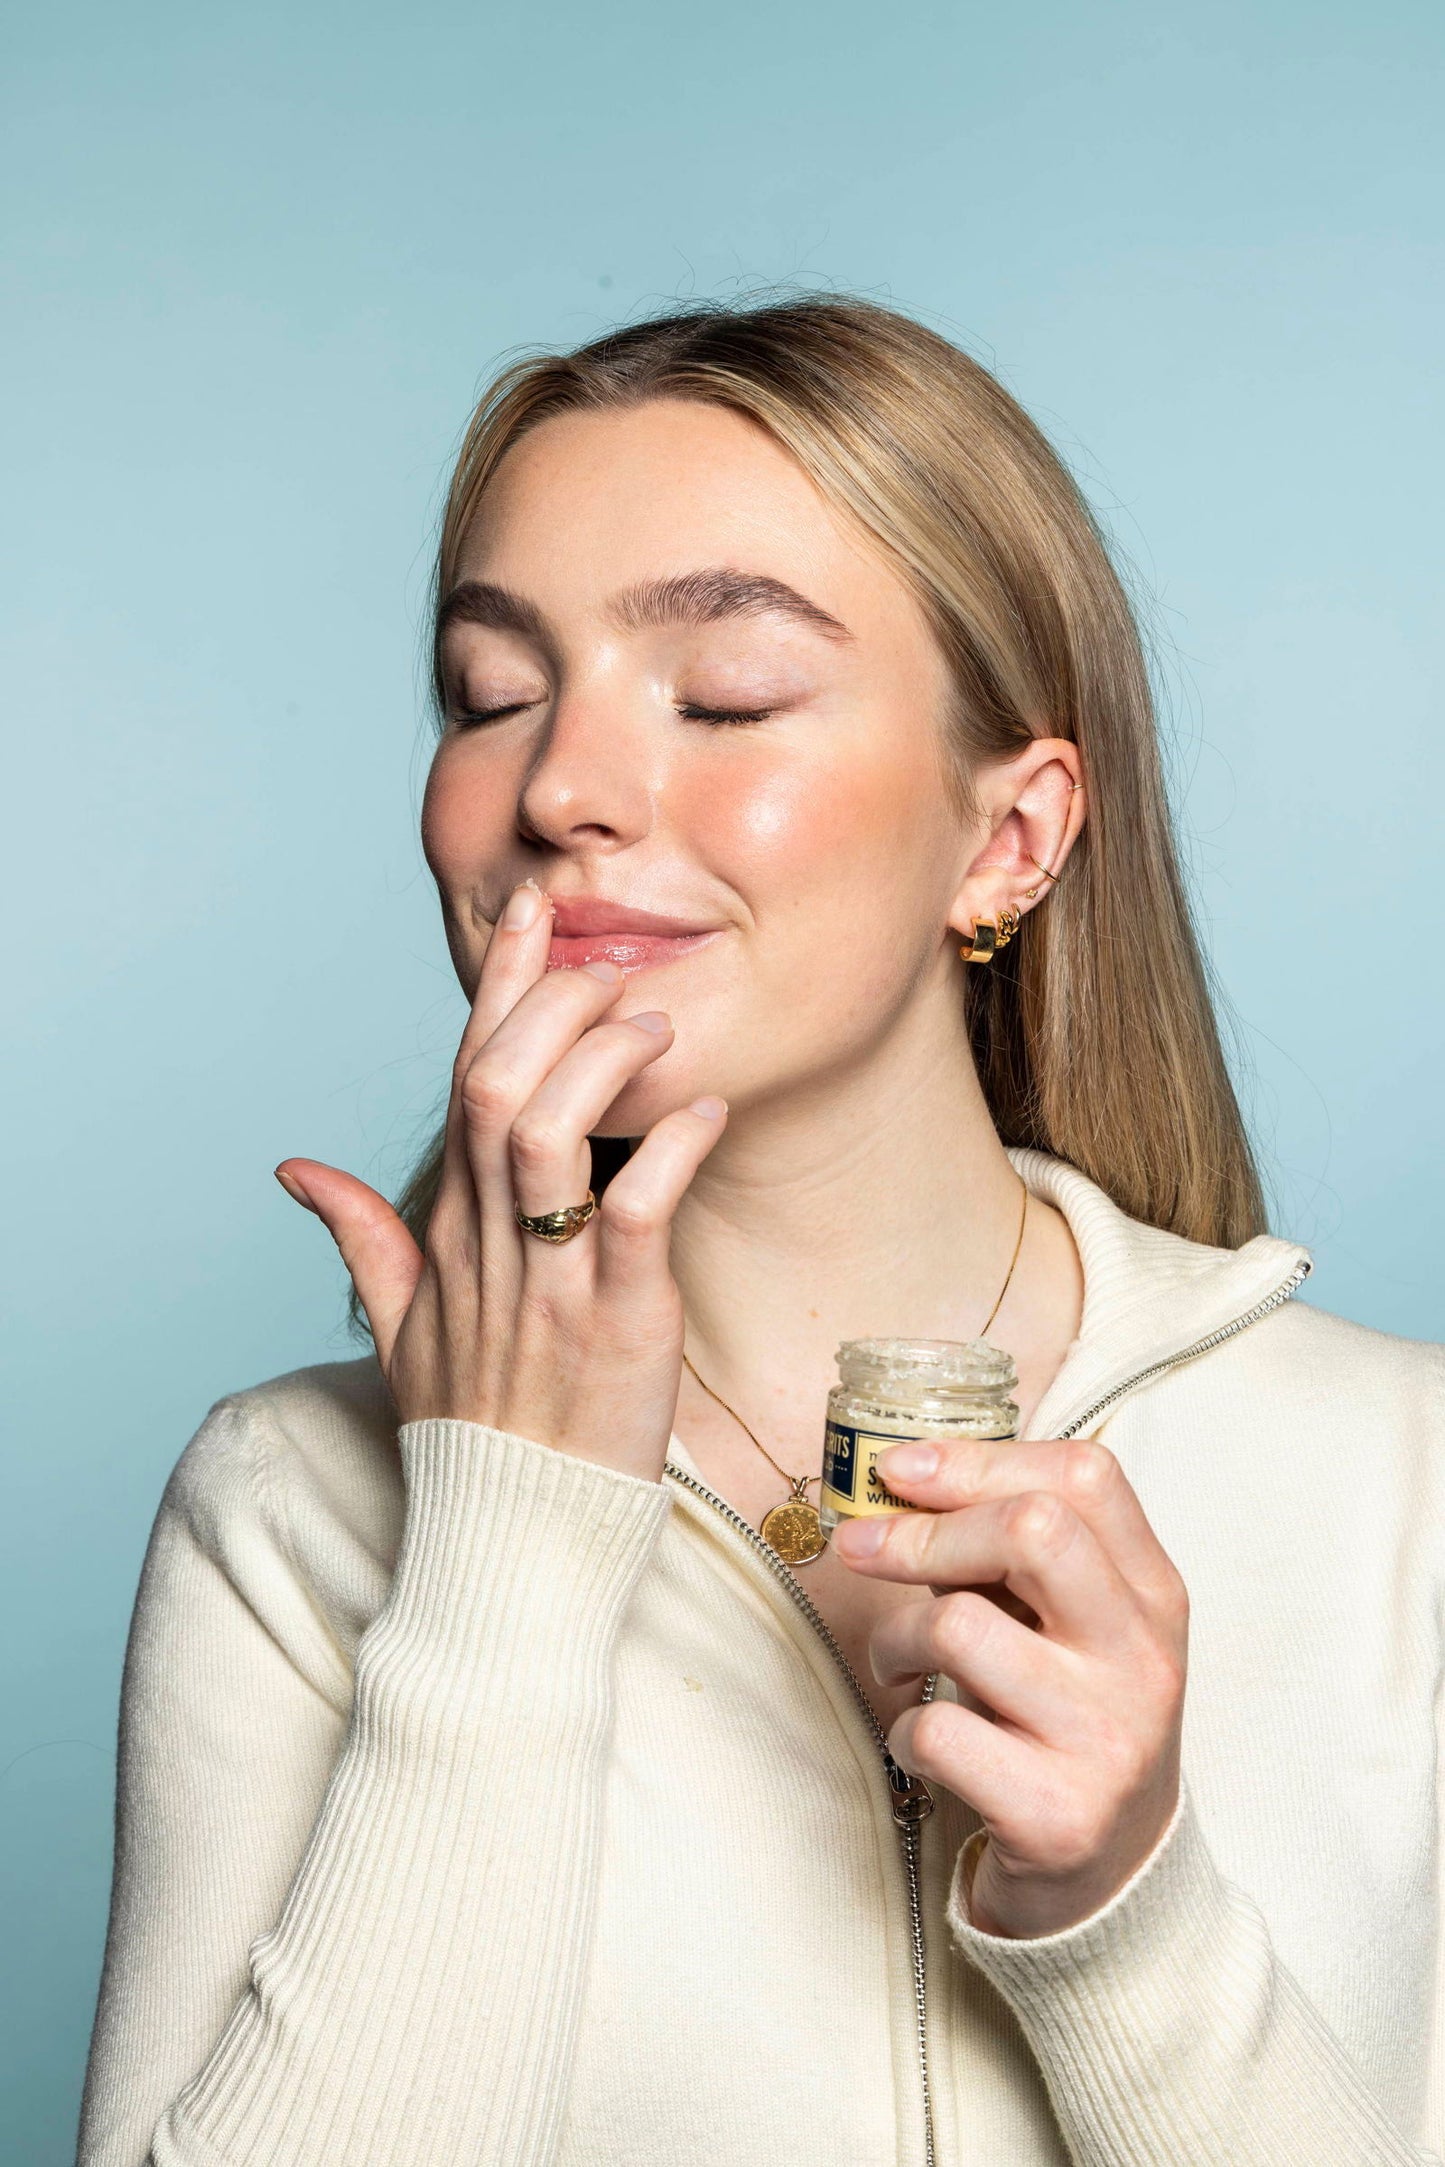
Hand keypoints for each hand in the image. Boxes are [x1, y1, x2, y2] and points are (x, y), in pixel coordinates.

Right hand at [272, 878, 728, 1480]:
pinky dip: (671, 1155)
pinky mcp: (620, 1326)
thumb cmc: (470, 1426)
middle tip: (608, 962)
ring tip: (655, 1027)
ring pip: (549, 1135)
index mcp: (450, 1226)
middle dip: (548, 1001)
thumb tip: (296, 1168)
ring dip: (601, 1064)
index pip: (466, 1075)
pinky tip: (706, 1116)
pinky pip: (638, 1218)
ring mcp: (552, 1283)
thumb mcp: (402, 1325)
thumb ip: (360, 1234)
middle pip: (496, 1085)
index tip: (532, 908)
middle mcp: (492, 1242)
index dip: (499, 985)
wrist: (513, 1537)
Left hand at [832, 1437, 1187, 1937]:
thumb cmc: (1066, 1721)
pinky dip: (903, 1729)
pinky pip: (938, 1731)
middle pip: (1031, 1530)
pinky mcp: (1057, 1815)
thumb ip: (1011, 1553)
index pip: (1083, 1477)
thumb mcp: (1069, 1626)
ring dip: (894, 1639)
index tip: (900, 1472)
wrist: (1114, 1881)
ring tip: (896, 1664)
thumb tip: (901, 1481)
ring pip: (960, 1627)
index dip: (977, 1460)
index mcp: (1153, 1593)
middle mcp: (1142, 1657)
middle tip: (862, 1548)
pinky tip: (922, 1743)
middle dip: (923, 1532)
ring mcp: (1106, 1738)